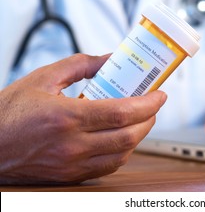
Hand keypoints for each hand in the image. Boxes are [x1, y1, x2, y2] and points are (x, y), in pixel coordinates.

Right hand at [0, 54, 166, 184]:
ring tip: (141, 118)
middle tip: (153, 104)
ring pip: (123, 154)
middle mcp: (72, 145)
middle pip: (129, 136)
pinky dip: (123, 151)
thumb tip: (109, 59)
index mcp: (66, 117)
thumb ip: (80, 65)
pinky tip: (122, 137)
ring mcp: (73, 164)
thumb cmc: (9, 113)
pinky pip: (108, 167)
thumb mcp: (42, 78)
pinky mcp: (71, 175)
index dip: (149, 103)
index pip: (123, 113)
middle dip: (150, 118)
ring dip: (139, 135)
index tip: (160, 94)